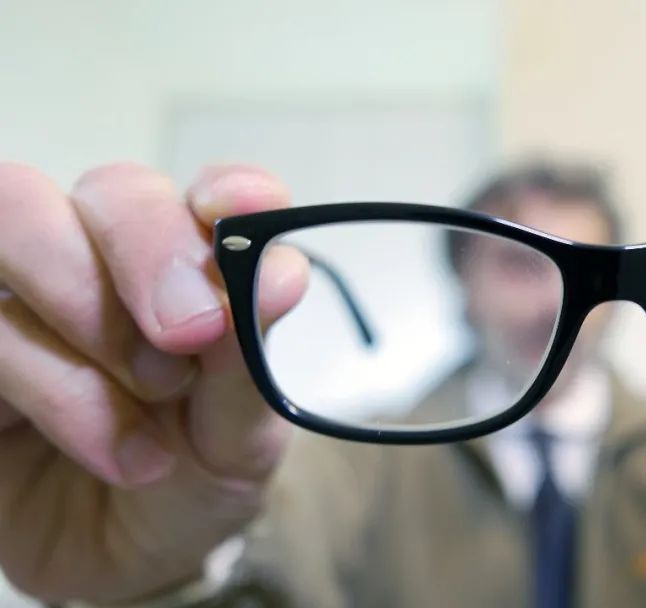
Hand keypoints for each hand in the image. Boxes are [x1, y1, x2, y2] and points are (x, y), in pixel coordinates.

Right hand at [0, 163, 309, 602]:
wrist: (124, 562)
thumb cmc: (191, 481)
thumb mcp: (236, 440)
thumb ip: (249, 360)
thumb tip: (279, 271)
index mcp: (199, 273)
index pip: (216, 194)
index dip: (230, 187)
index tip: (237, 212)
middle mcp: (112, 264)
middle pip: (108, 191)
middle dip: (148, 252)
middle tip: (187, 334)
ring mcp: (27, 299)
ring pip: (19, 238)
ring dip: (92, 334)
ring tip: (149, 430)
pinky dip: (52, 388)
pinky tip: (113, 451)